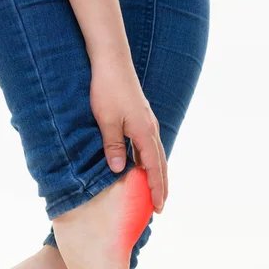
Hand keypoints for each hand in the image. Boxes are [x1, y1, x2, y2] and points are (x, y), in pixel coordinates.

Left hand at [90, 60, 167, 212]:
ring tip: (154, 191)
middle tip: (159, 207)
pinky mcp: (140, 118)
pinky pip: (148, 145)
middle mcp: (150, 129)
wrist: (112, 62)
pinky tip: (142, 166)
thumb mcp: (106, 120)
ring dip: (156, 174)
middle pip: (160, 163)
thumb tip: (119, 170)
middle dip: (161, 186)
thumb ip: (113, 145)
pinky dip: (149, 160)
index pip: (154, 167)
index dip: (156, 188)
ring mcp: (146, 123)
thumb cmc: (108, 89)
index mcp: (144, 132)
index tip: (158, 207)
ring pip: (156, 154)